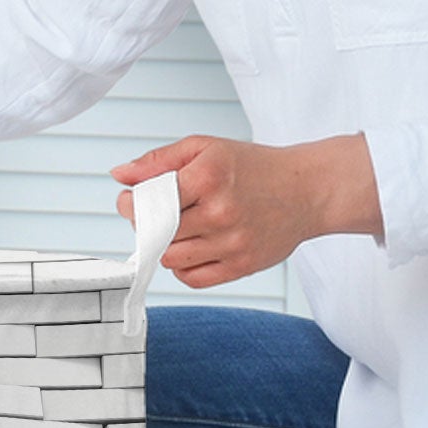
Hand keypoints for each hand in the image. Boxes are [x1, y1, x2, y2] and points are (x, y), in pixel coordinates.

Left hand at [110, 133, 381, 286]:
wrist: (307, 190)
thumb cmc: (253, 167)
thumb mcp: (205, 148)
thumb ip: (159, 160)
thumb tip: (120, 176)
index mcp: (208, 177)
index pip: (148, 202)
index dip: (131, 204)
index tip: (131, 200)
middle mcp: (220, 212)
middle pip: (156, 233)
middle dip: (147, 224)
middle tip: (157, 214)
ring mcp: (232, 242)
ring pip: (170, 259)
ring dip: (164, 246)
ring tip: (178, 230)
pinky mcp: (243, 265)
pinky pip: (193, 278)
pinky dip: (183, 267)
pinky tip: (193, 248)